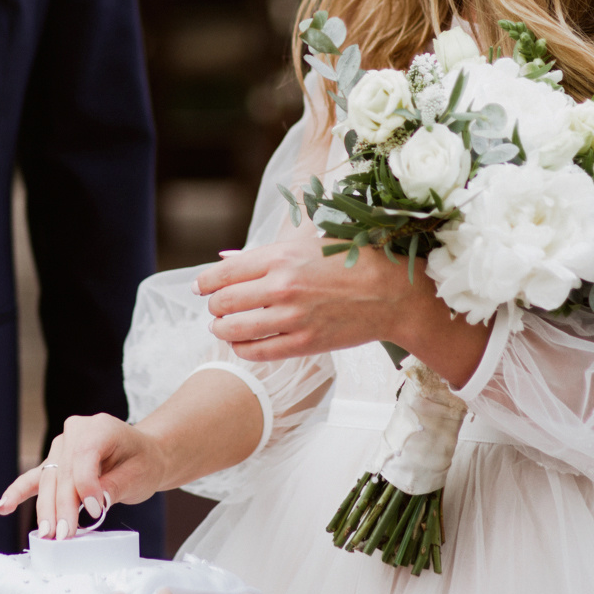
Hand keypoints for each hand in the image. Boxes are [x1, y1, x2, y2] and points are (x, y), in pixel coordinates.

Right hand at [0, 414, 163, 539]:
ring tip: (46, 534)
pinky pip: (35, 478)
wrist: (144, 455)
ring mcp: (61, 446)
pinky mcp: (54, 462)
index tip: (94, 511)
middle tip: (64, 535)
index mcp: (99, 427)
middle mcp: (75, 431)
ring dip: (46, 509)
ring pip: (48, 479)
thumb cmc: (143, 462)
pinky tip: (3, 507)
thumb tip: (91, 503)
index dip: (86, 485)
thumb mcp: (139, 474)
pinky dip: (19, 493)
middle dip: (62, 506)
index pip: (84, 456)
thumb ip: (113, 486)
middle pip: (63, 472)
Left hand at [196, 238, 490, 386]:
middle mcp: (282, 286)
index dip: (205, 283)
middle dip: (213, 306)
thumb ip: (264, 251)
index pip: (222, 273)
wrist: (392, 293)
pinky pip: (257, 352)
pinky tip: (241, 343)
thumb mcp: (307, 241)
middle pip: (223, 302)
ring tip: (221, 326)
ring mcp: (292, 318)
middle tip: (215, 307)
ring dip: (221, 329)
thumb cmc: (351, 259)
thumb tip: (224, 257)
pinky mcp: (304, 344)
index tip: (201, 288)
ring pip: (235, 330)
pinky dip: (241, 349)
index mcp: (280, 256)